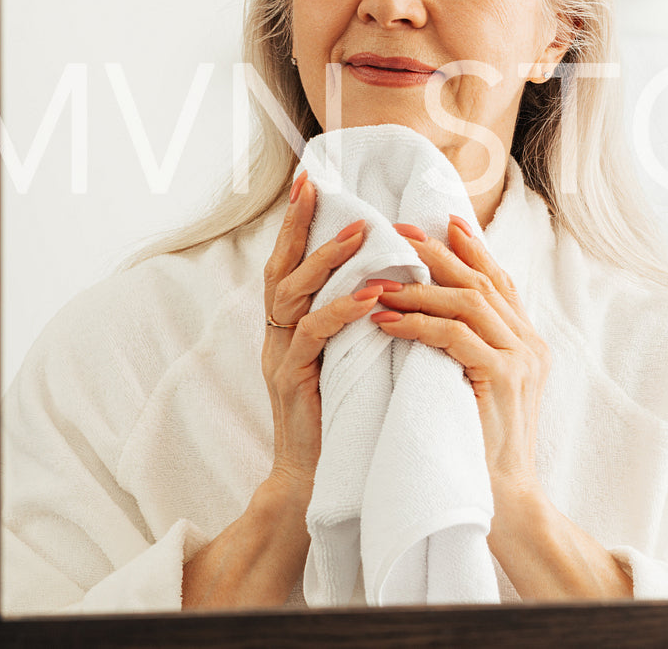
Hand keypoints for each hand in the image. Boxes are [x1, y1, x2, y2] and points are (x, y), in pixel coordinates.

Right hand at [260, 171, 384, 491]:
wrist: (318, 485)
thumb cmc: (343, 421)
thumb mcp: (350, 360)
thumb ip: (355, 322)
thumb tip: (390, 279)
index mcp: (290, 328)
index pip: (289, 265)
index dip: (297, 224)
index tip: (311, 182)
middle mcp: (278, 336)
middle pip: (280, 268)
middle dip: (298, 225)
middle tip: (319, 189)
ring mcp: (281, 358)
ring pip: (293, 294)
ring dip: (326, 261)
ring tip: (360, 234)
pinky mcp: (293, 382)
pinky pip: (312, 336)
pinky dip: (340, 311)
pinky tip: (369, 296)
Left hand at [368, 214, 550, 501]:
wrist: (506, 506)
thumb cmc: (480, 454)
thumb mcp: (478, 391)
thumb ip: (469, 351)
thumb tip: (432, 313)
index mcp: (529, 346)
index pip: (499, 282)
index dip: (469, 249)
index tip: (437, 222)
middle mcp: (531, 347)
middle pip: (482, 282)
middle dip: (438, 254)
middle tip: (398, 233)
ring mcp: (521, 362)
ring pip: (468, 302)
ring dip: (419, 287)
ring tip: (380, 280)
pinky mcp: (502, 380)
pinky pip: (455, 336)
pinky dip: (418, 322)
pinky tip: (386, 320)